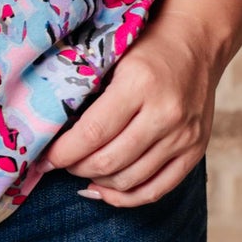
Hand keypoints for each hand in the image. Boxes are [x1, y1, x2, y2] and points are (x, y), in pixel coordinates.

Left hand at [45, 18, 222, 205]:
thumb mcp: (113, 56)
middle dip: (76, 168)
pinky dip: (126, 198)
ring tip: (82, 171)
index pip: (93, 133)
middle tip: (62, 162)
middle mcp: (165, 114)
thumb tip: (50, 131)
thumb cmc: (146, 48)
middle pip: (109, 161)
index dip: (63, 153)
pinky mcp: (195, 151)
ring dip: (98, 182)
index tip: (44, 158)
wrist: (197, 42)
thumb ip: (87, 91)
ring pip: (129, 180)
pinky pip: (156, 190)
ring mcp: (184, 136)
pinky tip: (105, 190)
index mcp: (140, 84)